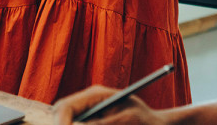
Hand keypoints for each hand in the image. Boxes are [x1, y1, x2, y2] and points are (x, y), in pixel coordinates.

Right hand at [52, 85, 166, 123]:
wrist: (156, 124)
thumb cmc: (145, 121)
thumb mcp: (127, 121)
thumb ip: (102, 124)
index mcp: (95, 95)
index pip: (65, 106)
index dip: (61, 123)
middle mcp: (87, 103)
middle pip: (61, 116)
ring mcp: (88, 113)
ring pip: (69, 122)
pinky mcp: (91, 121)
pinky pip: (78, 124)